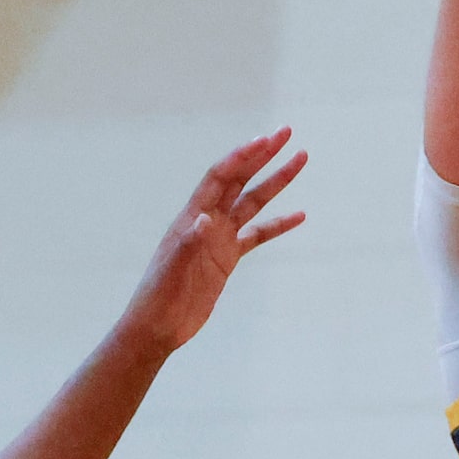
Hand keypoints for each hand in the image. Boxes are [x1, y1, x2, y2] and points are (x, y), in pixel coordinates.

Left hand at [116, 129, 307, 355]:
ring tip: (300, 160)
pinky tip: (299, 215)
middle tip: (286, 133)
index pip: (220, 178)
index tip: (265, 140)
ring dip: (276, 182)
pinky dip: (278, 224)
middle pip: (239, 180)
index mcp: (192, 217)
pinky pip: (257, 235)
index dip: (241, 157)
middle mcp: (208, 221)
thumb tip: (204, 218)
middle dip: (262, 156)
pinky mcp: (227, 258)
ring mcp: (219, 239)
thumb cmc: (159, 296)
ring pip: (253, 202)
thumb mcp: (173, 269)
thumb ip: (189, 242)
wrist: (158, 326)